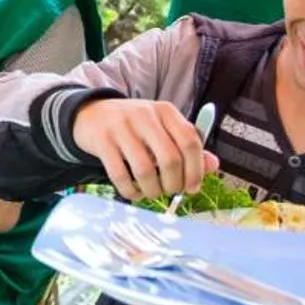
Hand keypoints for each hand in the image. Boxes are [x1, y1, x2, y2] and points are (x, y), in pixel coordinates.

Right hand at [71, 98, 205, 200]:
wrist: (91, 114)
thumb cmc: (134, 126)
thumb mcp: (162, 128)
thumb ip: (187, 146)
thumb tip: (213, 165)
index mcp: (165, 111)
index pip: (190, 142)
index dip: (196, 170)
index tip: (193, 188)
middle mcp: (145, 115)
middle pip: (170, 158)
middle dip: (173, 184)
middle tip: (170, 191)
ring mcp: (121, 127)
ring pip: (145, 170)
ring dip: (152, 190)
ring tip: (152, 193)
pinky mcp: (102, 141)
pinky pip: (119, 175)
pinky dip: (130, 191)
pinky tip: (134, 193)